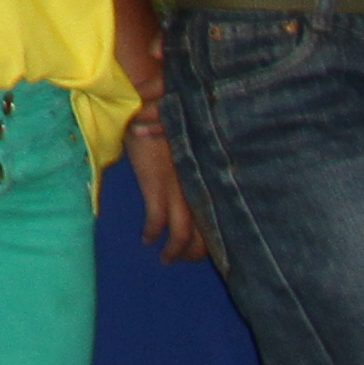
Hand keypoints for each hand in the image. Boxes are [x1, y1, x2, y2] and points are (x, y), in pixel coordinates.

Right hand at [127, 118, 210, 263]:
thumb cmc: (166, 118)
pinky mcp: (156, 185)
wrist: (146, 106)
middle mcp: (197, 188)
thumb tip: (191, 181)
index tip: (203, 247)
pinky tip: (146, 238)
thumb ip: (192, 163)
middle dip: (196, 253)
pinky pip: (156, 220)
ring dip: (175, 251)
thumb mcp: (186, 144)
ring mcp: (178, 189)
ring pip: (184, 234)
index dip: (213, 238)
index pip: (217, 218)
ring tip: (167, 258)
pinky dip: (152, 233)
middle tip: (183, 258)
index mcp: (205, 178)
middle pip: (206, 234)